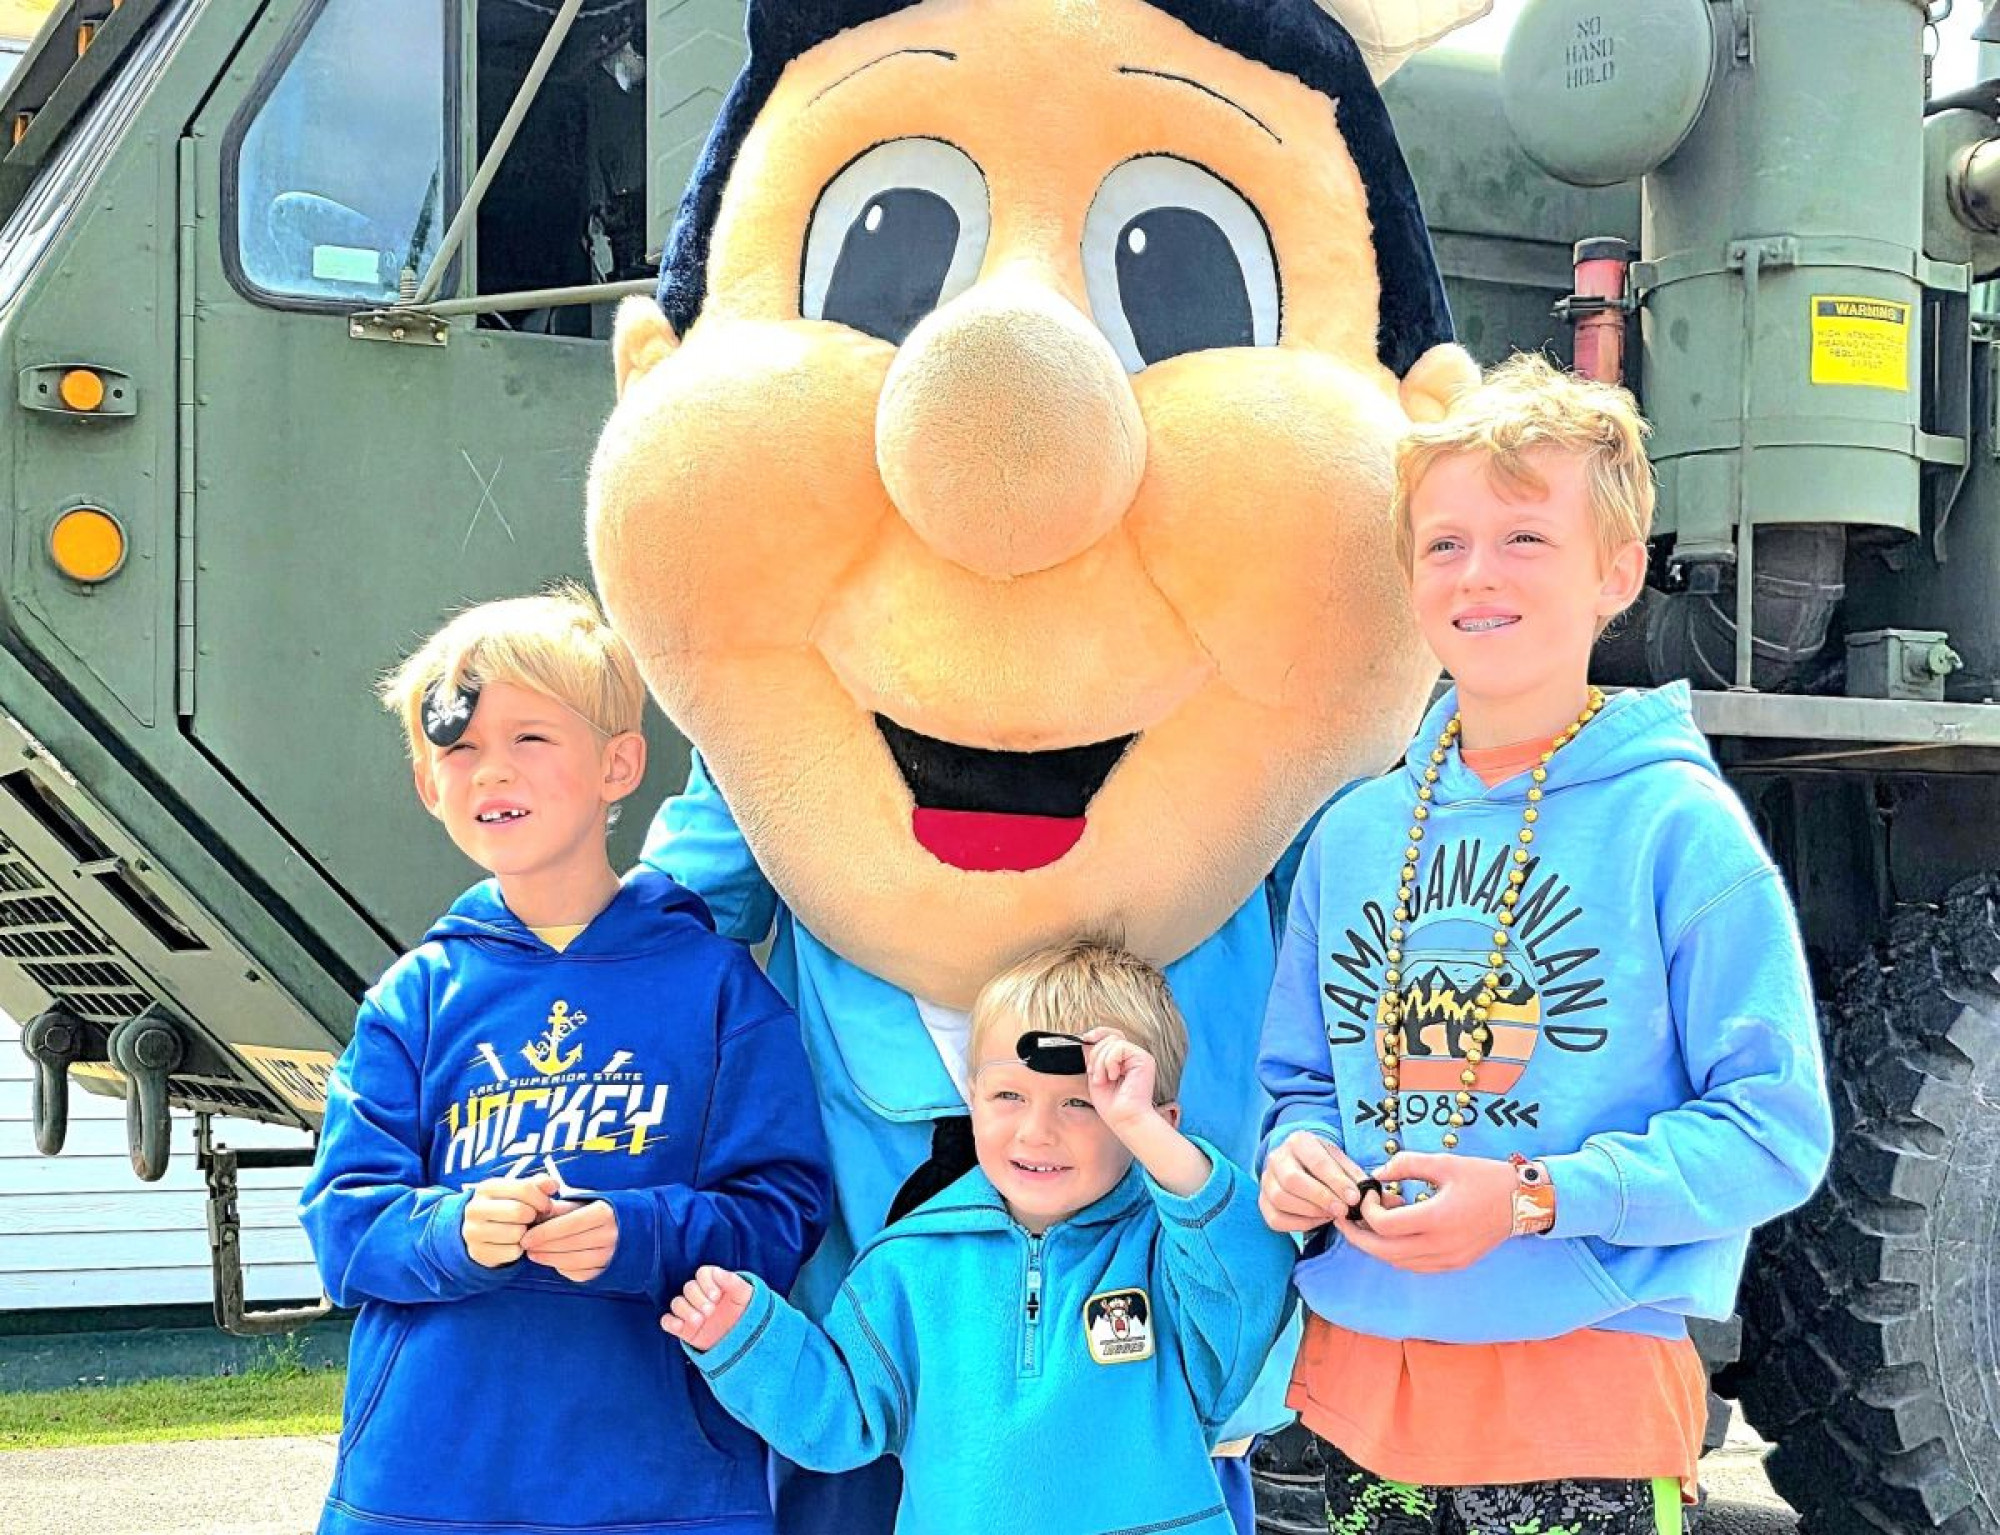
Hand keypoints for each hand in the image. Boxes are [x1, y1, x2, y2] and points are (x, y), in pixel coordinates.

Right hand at [461, 1174, 556, 1267]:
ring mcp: (473, 1231)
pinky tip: (515, 1244)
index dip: (542, 1199)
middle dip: (534, 1217)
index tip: (546, 1206)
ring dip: (527, 1234)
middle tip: (534, 1220)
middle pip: (519, 1211)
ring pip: (516, 1233)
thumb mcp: (521, 1192)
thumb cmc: (509, 1207)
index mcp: (487, 1187)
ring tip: (524, 1230)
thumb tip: (553, 1185)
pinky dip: (519, 1250)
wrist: (483, 1233)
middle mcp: (475, 1208)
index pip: (524, 1188)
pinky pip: (512, 1252)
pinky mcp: (478, 1252)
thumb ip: (539, 1185)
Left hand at [521, 1198, 619, 1282]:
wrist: (625, 1227)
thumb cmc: (596, 1212)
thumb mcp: (580, 1203)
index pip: (569, 1224)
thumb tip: (533, 1216)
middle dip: (543, 1247)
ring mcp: (610, 1255)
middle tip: (526, 1247)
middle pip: (569, 1244)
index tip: (527, 1238)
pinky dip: (563, 1269)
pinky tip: (553, 1261)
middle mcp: (610, 1235)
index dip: (545, 1233)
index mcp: (603, 1213)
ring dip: (550, 1260)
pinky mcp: (606, 1270)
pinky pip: (580, 1274)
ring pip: (573, 1262)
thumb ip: (558, 1208)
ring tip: (534, 1255)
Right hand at [661, 1265, 753, 1351]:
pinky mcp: (683, 1328)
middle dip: (698, 1299)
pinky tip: (681, 1326)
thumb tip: (716, 1271)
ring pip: (677, 1303)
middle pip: (689, 1288)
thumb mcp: (745, 1296)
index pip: (702, 1273)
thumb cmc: (746, 1312)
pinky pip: (667, 1321)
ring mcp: (690, 1311)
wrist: (745, 1340)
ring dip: (686, 1310)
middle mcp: (700, 1295)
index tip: (717, 1296)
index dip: (706, 1282)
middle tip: (710, 1311)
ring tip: (700, 1320)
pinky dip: (670, 1322)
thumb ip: (732, 1282)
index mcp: (715, 1283)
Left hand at [1081, 1028, 1161, 1132]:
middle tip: (1096, 1077)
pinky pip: (1119, 1047)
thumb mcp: (1096, 1075)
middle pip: (1109, 1037)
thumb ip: (1094, 1058)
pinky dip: (1110, 1062)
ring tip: (1104, 1080)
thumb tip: (1086, 1040)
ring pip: (1112, 1042)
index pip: (1111, 1036)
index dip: (1098, 1033)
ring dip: (1101, 1062)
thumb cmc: (1112, 1105)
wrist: (1124, 1119)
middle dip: (1096, 1056)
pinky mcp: (1144, 1058)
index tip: (1085, 1038)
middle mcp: (1133, 1056)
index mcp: (1124, 1060)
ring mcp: (1140, 1056)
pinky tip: (1114, 1076)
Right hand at [1258, 1132, 1383, 1233]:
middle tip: (1343, 1211)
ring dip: (1311, 1212)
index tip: (1354, 1198)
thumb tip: (1376, 1197)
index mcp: (1299, 1141)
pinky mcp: (1262, 1201)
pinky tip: (1317, 1220)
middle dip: (1321, 1198)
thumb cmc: (1325, 1164)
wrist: (1300, 1163)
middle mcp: (1277, 1157)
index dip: (1336, 1182)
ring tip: (1332, 1215)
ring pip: (1281, 1199)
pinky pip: (1275, 1219)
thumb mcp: (1341, 1161)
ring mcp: (1266, 1180)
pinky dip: (1299, 1224)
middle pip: (1292, 1180)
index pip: (1316, 1162)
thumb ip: (1356, 1177)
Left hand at [1344, 1152, 1516, 1271]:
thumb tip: (1377, 1174)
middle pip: (1383, 1252)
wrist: (1522, 1202)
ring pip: (1397, 1262)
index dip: (1367, 1210)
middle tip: (1345, 1220)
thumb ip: (1406, 1165)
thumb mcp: (1444, 1163)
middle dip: (1358, 1237)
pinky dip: (1397, 1253)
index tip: (1369, 1192)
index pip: (1385, 1226)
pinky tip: (1395, 1233)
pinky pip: (1415, 1266)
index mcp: (1437, 1219)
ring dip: (1378, 1246)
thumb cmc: (1484, 1178)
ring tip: (1373, 1221)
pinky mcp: (1454, 1264)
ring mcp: (1448, 1259)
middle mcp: (1441, 1246)